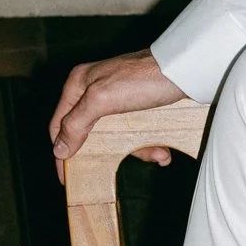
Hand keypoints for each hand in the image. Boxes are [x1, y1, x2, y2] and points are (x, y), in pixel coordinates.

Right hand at [50, 52, 185, 169]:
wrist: (186, 69)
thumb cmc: (145, 78)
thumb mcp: (103, 99)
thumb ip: (77, 122)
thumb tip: (59, 149)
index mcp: (79, 85)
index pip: (59, 124)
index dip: (61, 150)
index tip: (66, 175)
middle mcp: (95, 91)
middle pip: (91, 134)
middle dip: (108, 153)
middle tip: (116, 169)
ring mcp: (118, 99)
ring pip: (117, 137)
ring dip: (138, 151)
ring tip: (156, 154)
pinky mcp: (139, 106)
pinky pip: (137, 133)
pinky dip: (149, 145)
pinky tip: (162, 151)